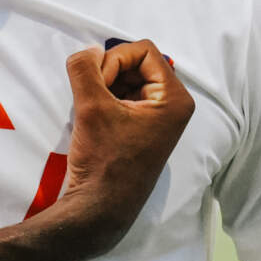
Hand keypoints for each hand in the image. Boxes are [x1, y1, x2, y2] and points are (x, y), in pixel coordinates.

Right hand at [39, 39, 195, 260]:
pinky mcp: (143, 128)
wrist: (100, 209)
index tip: (97, 86)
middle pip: (136, 63)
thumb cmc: (103, 160)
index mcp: (175, 99)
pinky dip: (105, 100)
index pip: (143, 51)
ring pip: (127, 79)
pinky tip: (95, 120)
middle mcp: (173, 106)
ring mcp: (158, 118)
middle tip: (92, 98)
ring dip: (104, 87)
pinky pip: (123, 97)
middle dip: (108, 73)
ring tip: (92, 110)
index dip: (114, 60)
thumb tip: (89, 51)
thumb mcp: (91, 106)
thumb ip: (86, 68)